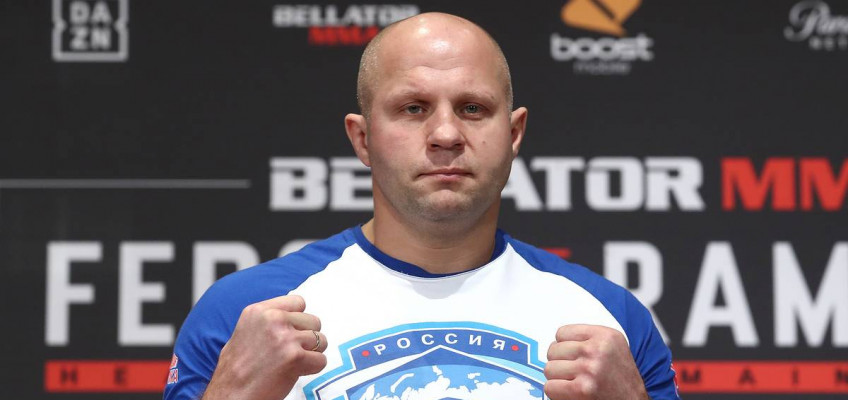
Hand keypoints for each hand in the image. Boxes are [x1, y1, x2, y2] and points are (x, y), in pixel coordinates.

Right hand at [203, 295, 327, 399]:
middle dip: (306, 338)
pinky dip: (313, 368)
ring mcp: (286, 337)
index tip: (291, 332)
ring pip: (321, 340)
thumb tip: (290, 315)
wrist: (230, 395)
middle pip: (313, 321)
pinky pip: (321, 360)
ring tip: (292, 363)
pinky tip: (295, 373)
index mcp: (259, 311)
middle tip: (291, 353)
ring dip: (311, 353)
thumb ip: (266, 321)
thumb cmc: (236, 370)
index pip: (298, 302)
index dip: (298, 319)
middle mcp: (273, 319)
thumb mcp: (244, 332)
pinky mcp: (295, 357)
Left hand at [544, 324, 647, 399]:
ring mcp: (589, 369)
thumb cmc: (622, 379)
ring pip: (549, 368)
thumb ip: (588, 339)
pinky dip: (556, 392)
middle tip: (574, 372)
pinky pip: (550, 387)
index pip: (562, 333)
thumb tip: (555, 342)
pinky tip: (571, 393)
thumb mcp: (613, 348)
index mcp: (605, 336)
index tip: (573, 356)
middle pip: (553, 350)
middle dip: (560, 363)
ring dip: (557, 378)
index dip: (564, 347)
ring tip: (574, 382)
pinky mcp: (582, 389)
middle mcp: (598, 350)